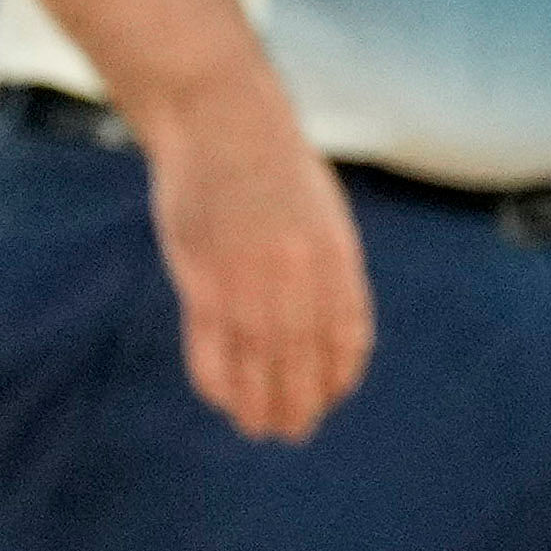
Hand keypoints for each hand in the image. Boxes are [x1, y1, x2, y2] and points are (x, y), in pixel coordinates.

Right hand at [137, 73, 375, 440]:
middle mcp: (299, 277)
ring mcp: (249, 282)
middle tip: (293, 431)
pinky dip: (218, 383)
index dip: (338, 376)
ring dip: (259, 406)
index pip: (347, 336)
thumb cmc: (271, 162)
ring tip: (259, 428)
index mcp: (337, 256)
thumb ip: (326, 264)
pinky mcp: (202, 283)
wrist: (221, 119)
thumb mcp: (321, 210)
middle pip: (303, 362)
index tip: (330, 397)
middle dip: (300, 404)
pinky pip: (211, 351)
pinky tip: (223, 398)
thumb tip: (326, 322)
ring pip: (258, 367)